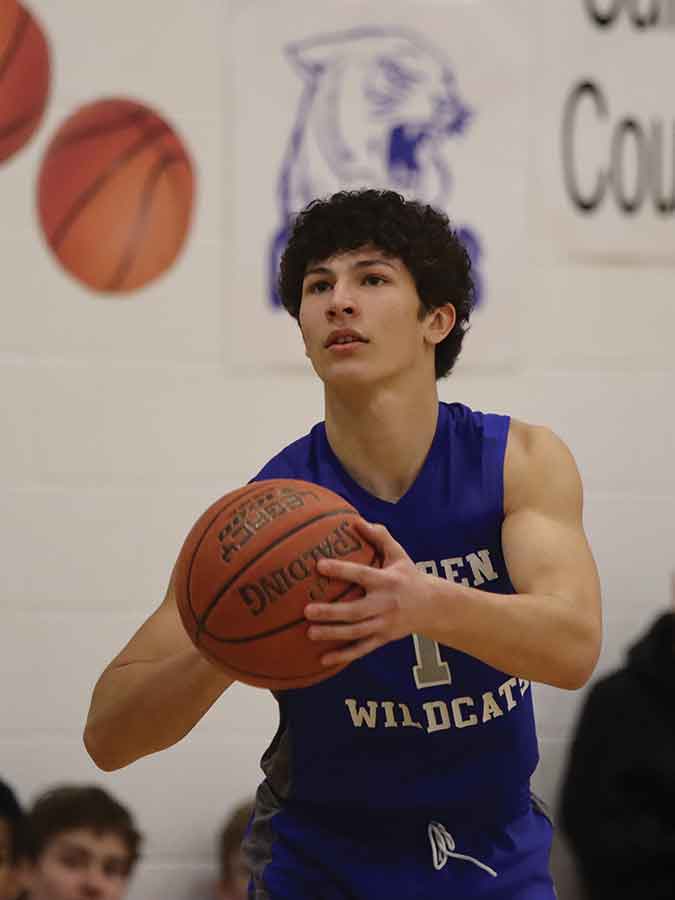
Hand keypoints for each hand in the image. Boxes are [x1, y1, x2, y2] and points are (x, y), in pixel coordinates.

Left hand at [304, 519, 429, 666]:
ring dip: (332, 634)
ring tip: (309, 633)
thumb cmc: (409, 576)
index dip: (341, 570)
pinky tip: (323, 660)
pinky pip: (361, 649)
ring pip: (356, 633)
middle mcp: (385, 604)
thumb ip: (379, 536)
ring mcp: (384, 624)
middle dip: (331, 613)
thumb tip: (356, 520)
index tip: (319, 565)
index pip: (361, 575)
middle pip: (355, 611)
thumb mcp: (398, 554)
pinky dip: (343, 656)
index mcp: (386, 581)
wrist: (433, 607)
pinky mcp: (383, 639)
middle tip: (307, 610)